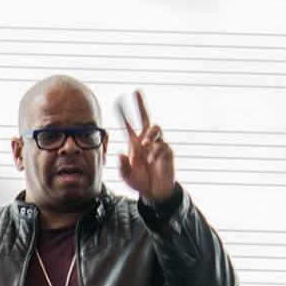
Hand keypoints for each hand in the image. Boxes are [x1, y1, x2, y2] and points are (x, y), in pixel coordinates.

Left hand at [116, 90, 175, 206]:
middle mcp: (146, 141)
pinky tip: (152, 161)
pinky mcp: (167, 153)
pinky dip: (157, 152)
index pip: (128, 125)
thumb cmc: (140, 182)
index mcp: (135, 144)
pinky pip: (164, 146)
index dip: (123, 114)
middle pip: (146, 118)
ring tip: (145, 144)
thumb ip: (122, 166)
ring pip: (157, 130)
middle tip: (136, 93)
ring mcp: (158, 146)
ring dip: (150, 135)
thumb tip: (120, 153)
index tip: (118, 101)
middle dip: (140, 105)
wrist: (155, 193)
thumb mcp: (126, 176)